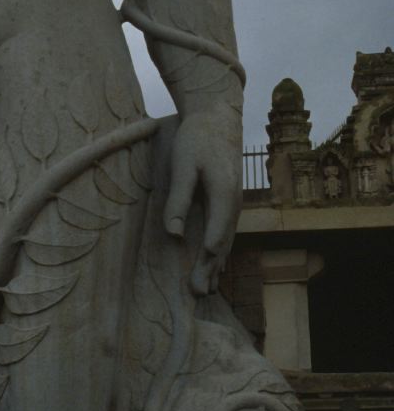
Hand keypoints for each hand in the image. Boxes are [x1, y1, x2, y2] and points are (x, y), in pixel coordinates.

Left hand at [164, 106, 241, 295]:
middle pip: (223, 245)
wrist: (218, 114)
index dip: (205, 263)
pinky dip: (221, 251)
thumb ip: (179, 200)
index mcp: (225, 197)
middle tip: (198, 295)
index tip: (194, 285)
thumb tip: (175, 235)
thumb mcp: (184, 166)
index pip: (216, 238)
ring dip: (216, 265)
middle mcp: (234, 204)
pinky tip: (216, 262)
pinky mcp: (229, 199)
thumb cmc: (197, 138)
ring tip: (206, 288)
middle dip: (210, 271)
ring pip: (227, 240)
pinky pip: (226, 231)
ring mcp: (234, 202)